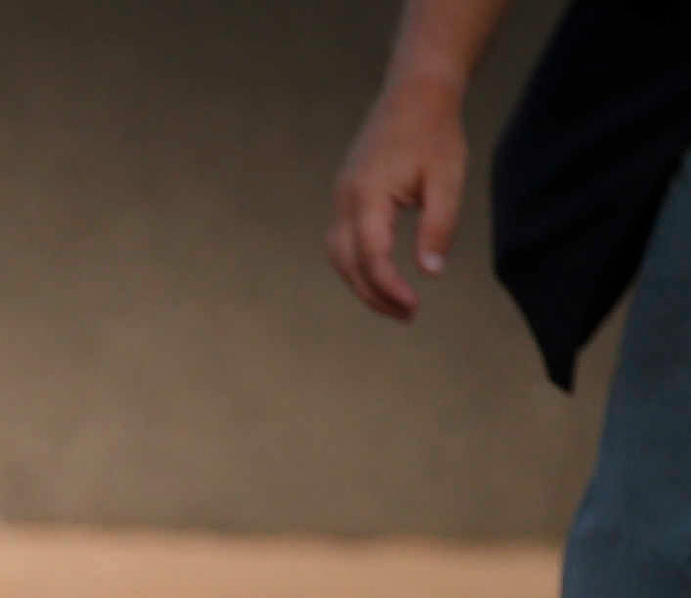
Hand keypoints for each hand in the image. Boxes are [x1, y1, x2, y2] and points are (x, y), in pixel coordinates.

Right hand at [329, 71, 469, 320]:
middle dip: (374, 295)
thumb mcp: (447, 179)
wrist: (414, 93)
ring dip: (362, 284)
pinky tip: (382, 273)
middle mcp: (346, 200)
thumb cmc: (435, 133)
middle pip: (348, 264)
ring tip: (394, 302)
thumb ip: (438, 226)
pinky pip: (342, 241)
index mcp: (369, 196)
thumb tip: (431, 272)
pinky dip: (358, 265)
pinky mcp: (346, 196)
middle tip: (407, 316)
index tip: (414, 307)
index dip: (389, 287)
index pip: (371, 256)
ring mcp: (341, 198)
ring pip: (339, 256)